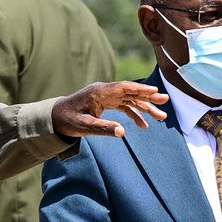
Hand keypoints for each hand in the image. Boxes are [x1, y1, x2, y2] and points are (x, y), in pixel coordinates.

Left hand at [52, 81, 167, 138]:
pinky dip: (135, 115)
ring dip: (145, 108)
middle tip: (165, 100)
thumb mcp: (84, 127)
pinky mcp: (107, 103)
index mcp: (99, 92)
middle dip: (149, 96)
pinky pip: (125, 107)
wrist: (56, 117)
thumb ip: (103, 128)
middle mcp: (105, 92)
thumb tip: (123, 133)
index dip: (140, 89)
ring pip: (130, 100)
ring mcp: (107, 97)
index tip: (155, 90)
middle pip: (131, 92)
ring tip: (161, 117)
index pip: (124, 88)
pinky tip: (144, 125)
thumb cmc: (68, 120)